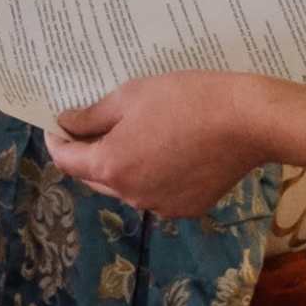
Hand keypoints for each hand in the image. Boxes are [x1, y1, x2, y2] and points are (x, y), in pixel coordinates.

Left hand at [47, 72, 262, 220]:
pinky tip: (167, 151)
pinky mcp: (187, 208)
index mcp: (111, 167)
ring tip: (135, 135)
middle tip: (93, 126)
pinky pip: (156, 193)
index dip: (58, 141)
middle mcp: (131, 195)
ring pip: (127, 187)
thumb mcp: (130, 97)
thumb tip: (67, 124)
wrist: (248, 121)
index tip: (58, 125)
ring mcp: (160, 206)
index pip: (67, 160)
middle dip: (88, 154)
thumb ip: (92, 116)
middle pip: (95, 176)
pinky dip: (152, 176)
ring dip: (122, 166)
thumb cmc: (185, 100)